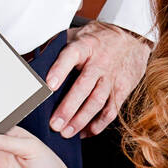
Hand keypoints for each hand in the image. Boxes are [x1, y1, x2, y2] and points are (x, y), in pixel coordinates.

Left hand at [45, 21, 150, 138]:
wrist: (132, 37)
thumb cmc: (98, 38)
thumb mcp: (78, 34)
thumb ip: (59, 46)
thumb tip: (35, 60)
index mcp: (85, 47)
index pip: (70, 56)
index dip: (59, 70)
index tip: (49, 85)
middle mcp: (99, 63)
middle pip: (83, 86)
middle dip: (68, 108)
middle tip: (55, 124)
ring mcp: (111, 77)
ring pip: (97, 101)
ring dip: (81, 120)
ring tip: (67, 133)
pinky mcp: (122, 89)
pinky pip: (111, 110)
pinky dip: (99, 124)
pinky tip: (87, 132)